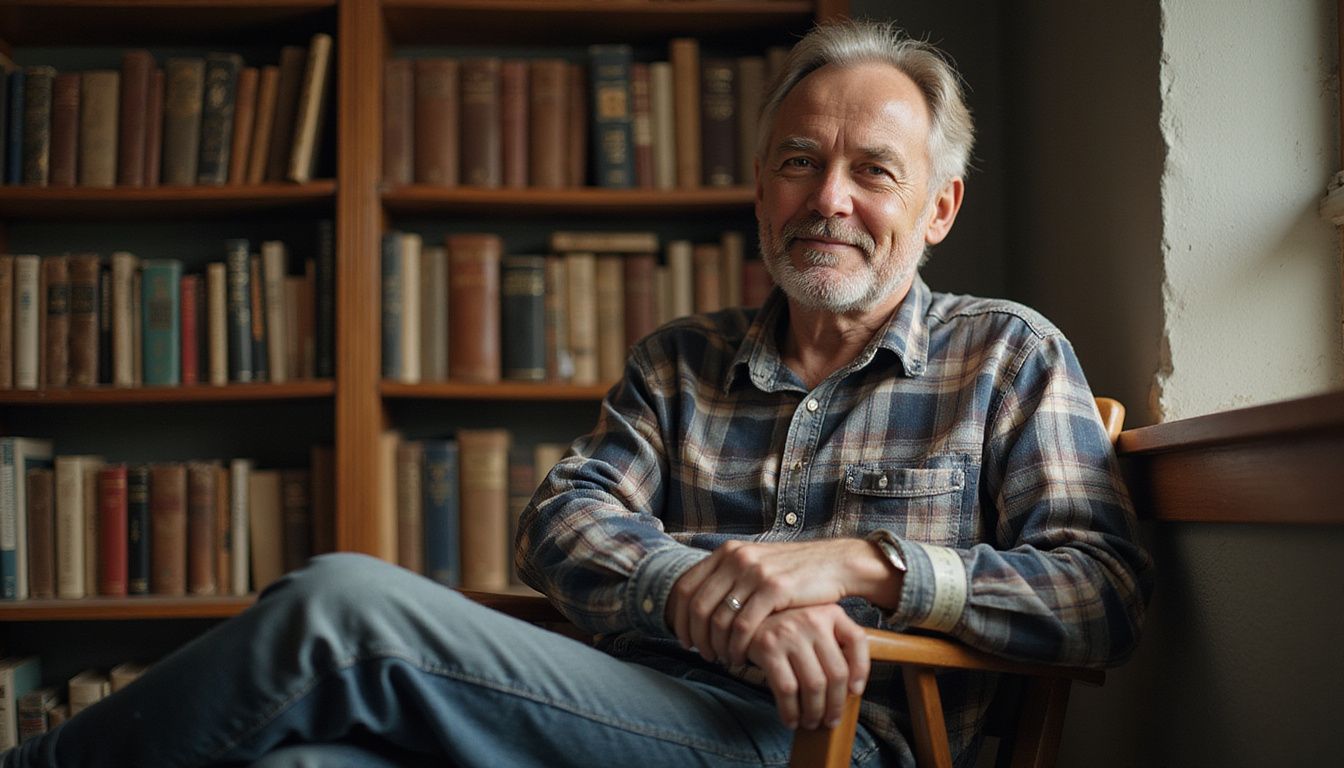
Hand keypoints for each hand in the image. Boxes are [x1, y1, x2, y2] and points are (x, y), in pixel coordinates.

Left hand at [667, 539, 878, 665]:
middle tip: (704, 654)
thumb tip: (700, 606)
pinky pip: (743, 625)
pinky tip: (740, 656)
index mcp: (727, 552)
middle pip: (698, 606)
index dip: (678, 618)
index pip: (686, 587)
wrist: (834, 563)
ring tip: (723, 658)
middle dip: (697, 637)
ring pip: (719, 619)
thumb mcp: (757, 565)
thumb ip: (730, 578)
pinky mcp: (773, 588)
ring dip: (717, 645)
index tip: (684, 638)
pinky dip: (736, 646)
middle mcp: (736, 558)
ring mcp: (755, 572)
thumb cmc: (794, 572)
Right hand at [747, 604, 869, 729]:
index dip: (861, 670)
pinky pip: (787, 689)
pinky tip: (791, 719)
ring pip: (813, 685)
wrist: (743, 619)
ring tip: (810, 722)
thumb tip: (851, 688)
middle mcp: (812, 619)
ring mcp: (790, 633)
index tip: (855, 692)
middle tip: (830, 721)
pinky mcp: (768, 648)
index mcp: (830, 612)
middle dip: (835, 705)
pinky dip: (791, 711)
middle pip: (836, 672)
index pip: (857, 640)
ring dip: (814, 712)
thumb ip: (834, 643)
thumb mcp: (815, 624)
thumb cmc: (785, 628)